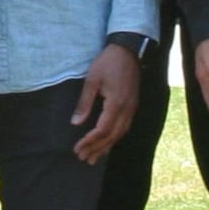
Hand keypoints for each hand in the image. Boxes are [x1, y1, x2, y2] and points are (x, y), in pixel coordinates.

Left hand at [70, 42, 140, 163]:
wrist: (128, 50)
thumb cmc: (108, 63)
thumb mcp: (92, 80)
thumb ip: (84, 103)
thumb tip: (76, 123)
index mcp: (116, 104)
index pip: (102, 130)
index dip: (90, 141)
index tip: (77, 149)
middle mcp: (126, 110)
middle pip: (112, 136)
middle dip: (97, 148)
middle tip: (83, 158)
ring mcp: (132, 109)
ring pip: (120, 134)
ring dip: (106, 147)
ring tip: (93, 158)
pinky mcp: (132, 106)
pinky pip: (124, 128)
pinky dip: (114, 138)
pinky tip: (107, 143)